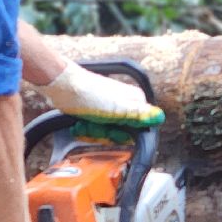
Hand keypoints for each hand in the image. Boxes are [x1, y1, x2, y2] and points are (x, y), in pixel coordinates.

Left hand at [38, 61, 163, 127]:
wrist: (62, 86)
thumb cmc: (88, 94)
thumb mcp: (116, 108)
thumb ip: (138, 114)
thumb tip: (159, 117)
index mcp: (133, 101)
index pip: (138, 129)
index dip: (124, 135)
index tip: (114, 132)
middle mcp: (122, 103)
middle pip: (120, 132)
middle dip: (105, 134)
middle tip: (97, 126)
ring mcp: (107, 107)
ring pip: (105, 132)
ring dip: (93, 132)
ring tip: (85, 124)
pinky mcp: (93, 111)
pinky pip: (93, 128)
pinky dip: (85, 129)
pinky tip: (79, 125)